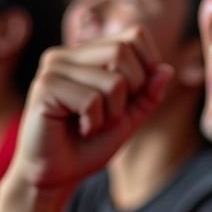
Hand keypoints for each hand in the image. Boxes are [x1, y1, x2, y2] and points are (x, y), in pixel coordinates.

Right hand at [10, 27, 172, 189]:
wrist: (56, 175)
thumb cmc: (89, 145)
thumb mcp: (128, 118)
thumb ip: (148, 94)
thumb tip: (166, 69)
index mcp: (88, 54)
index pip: (134, 35)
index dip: (148, 65)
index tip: (134, 96)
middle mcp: (67, 55)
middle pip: (123, 51)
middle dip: (131, 90)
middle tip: (111, 115)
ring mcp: (53, 68)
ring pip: (112, 79)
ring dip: (113, 113)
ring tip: (92, 125)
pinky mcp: (45, 87)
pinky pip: (92, 99)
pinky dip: (95, 122)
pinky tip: (80, 129)